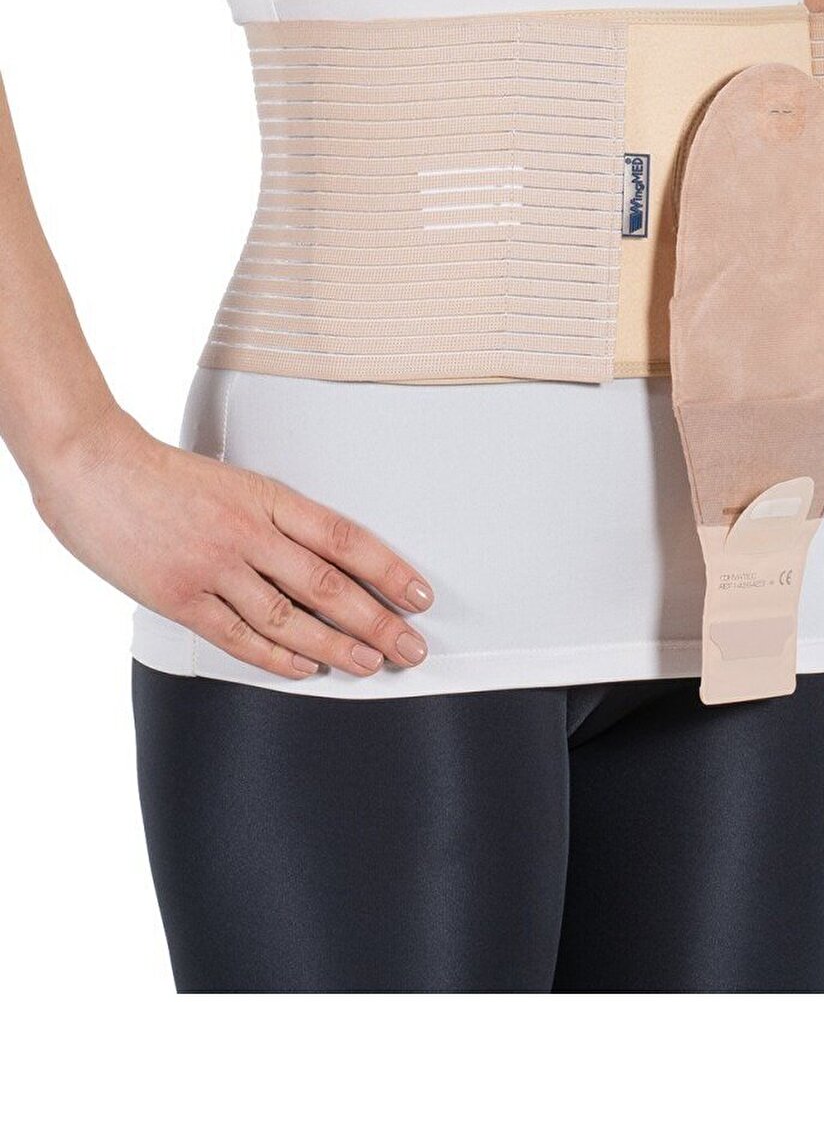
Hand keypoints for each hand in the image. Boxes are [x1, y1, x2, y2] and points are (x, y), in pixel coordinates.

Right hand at [32, 406, 432, 680]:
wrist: (92, 467)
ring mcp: (213, 568)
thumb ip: (270, 517)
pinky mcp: (180, 598)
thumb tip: (318, 557)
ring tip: (370, 663)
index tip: (420, 595)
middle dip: (378, 620)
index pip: (344, 538)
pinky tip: (304, 668)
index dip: (388, 570)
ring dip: (335, 646)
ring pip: (289, 618)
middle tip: (412, 646)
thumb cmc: (159, 473)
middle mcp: (247, 533)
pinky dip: (276, 657)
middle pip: (328, 585)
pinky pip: (239, 636)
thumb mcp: (232, 481)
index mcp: (266, 497)